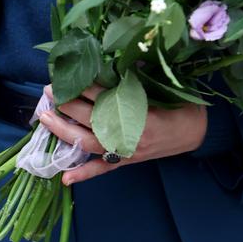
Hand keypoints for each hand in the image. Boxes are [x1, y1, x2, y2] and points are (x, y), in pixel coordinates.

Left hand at [39, 83, 206, 185]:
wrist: (197, 131)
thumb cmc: (179, 104)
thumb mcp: (160, 85)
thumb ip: (133, 77)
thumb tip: (108, 63)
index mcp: (137, 108)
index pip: (103, 95)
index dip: (83, 84)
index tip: (67, 74)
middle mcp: (128, 131)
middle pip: (90, 117)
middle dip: (66, 103)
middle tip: (49, 90)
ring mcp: (126, 149)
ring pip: (88, 142)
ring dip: (64, 131)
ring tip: (44, 118)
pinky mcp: (127, 160)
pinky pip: (103, 168)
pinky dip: (84, 174)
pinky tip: (65, 178)